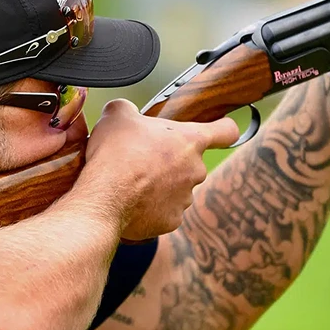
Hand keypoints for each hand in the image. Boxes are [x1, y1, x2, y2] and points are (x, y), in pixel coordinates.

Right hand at [86, 99, 238, 240]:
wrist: (104, 196)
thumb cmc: (115, 154)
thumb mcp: (117, 115)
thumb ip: (129, 109)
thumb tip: (125, 112)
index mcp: (190, 140)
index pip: (226, 131)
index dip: (223, 129)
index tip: (219, 131)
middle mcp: (195, 170)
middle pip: (190, 163)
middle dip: (170, 161)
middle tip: (142, 159)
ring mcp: (185, 198)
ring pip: (176, 189)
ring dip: (159, 185)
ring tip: (131, 182)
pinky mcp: (171, 221)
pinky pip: (163, 211)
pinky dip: (150, 208)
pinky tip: (130, 202)